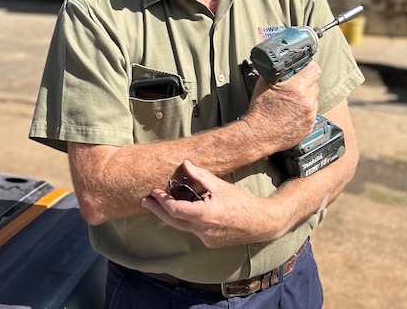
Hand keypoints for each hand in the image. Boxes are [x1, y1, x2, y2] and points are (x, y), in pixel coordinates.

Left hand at [142, 160, 274, 247]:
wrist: (260, 223)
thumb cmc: (242, 202)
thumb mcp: (220, 185)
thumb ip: (201, 175)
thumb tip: (185, 164)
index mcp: (205, 215)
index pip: (175, 210)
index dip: (162, 201)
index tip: (154, 192)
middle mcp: (203, 230)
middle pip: (173, 221)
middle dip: (157, 210)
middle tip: (146, 201)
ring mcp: (206, 238)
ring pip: (182, 226)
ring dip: (171, 215)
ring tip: (161, 204)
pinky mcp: (210, 242)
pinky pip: (193, 230)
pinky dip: (186, 220)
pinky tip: (185, 211)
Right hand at [242, 61, 320, 154]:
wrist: (259, 134)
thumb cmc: (260, 111)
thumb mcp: (264, 84)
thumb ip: (275, 73)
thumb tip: (278, 66)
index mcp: (297, 89)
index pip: (314, 70)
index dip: (310, 67)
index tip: (307, 67)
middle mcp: (307, 102)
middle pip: (315, 85)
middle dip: (306, 83)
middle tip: (295, 86)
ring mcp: (310, 115)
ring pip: (314, 100)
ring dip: (306, 98)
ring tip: (292, 102)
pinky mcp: (309, 127)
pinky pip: (312, 114)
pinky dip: (304, 112)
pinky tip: (293, 113)